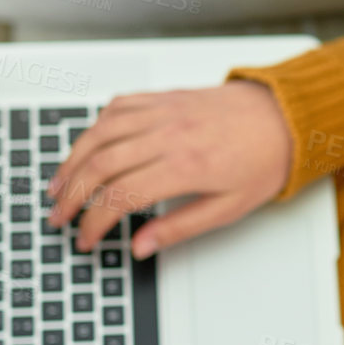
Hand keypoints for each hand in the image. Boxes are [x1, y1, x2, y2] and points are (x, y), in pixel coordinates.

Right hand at [45, 81, 291, 256]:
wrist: (284, 116)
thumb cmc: (263, 160)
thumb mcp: (229, 208)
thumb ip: (180, 228)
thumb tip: (141, 247)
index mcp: (185, 166)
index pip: (121, 197)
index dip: (94, 223)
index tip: (87, 239)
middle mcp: (168, 134)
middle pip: (100, 165)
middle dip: (71, 195)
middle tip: (60, 217)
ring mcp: (163, 111)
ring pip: (99, 133)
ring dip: (71, 161)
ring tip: (59, 186)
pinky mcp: (163, 97)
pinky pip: (117, 107)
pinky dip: (95, 127)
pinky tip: (86, 146)